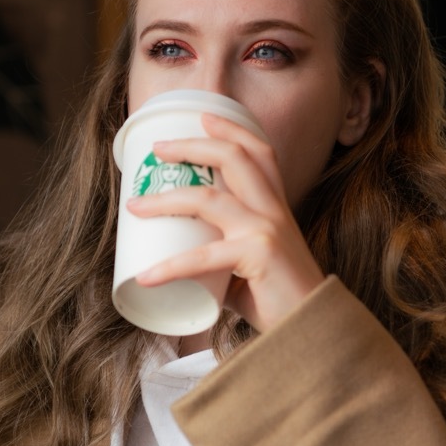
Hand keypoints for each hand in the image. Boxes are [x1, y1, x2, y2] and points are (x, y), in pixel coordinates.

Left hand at [125, 113, 324, 331]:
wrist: (311, 329)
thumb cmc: (279, 301)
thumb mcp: (249, 268)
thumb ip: (218, 260)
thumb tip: (179, 266)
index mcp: (276, 206)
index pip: (260, 152)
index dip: (233, 128)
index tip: (203, 116)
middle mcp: (274, 210)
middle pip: (235, 157)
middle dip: (192, 145)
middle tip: (158, 149)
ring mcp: (267, 229)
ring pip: (209, 197)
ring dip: (165, 198)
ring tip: (134, 205)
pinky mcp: (258, 255)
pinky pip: (203, 256)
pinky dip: (169, 267)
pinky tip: (145, 276)